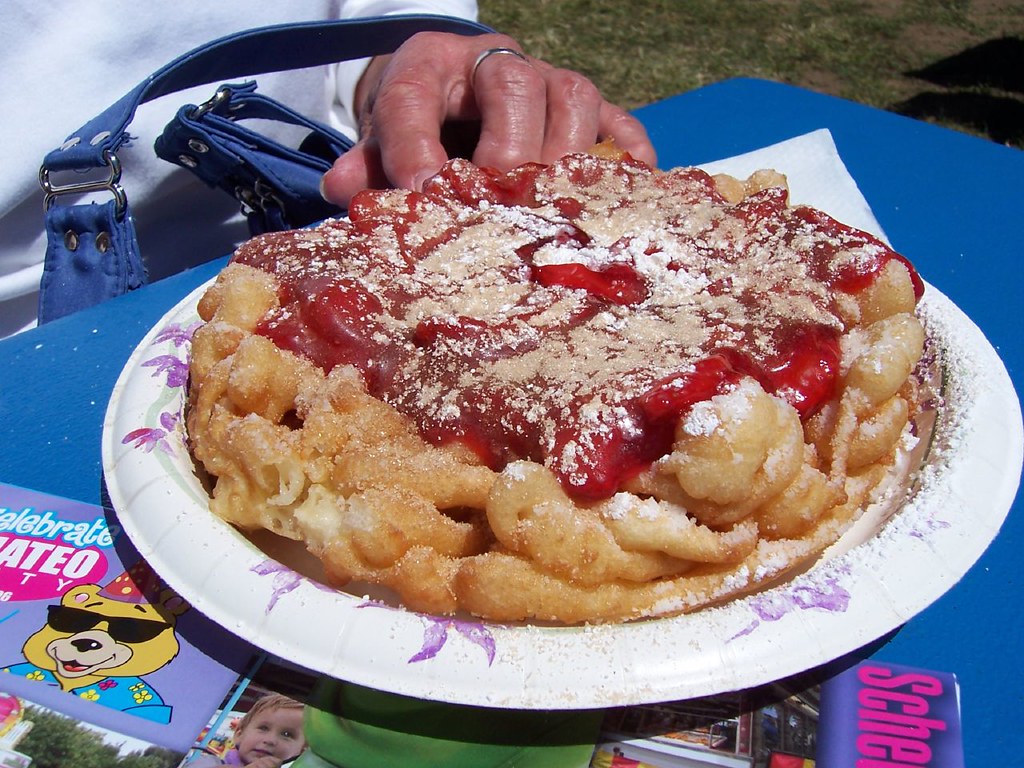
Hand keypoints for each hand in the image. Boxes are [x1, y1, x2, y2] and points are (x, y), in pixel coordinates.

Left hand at [320, 31, 656, 207]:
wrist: (457, 95)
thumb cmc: (419, 127)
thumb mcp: (380, 143)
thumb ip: (366, 165)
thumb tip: (341, 190)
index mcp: (426, 66)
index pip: (413, 95)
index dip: (415, 144)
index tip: (421, 193)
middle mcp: (491, 64)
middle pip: (512, 82)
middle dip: (508, 145)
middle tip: (501, 199)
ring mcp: (548, 81)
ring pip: (574, 94)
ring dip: (567, 153)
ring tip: (555, 208)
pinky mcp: (590, 109)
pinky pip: (621, 121)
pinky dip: (628, 156)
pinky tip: (625, 193)